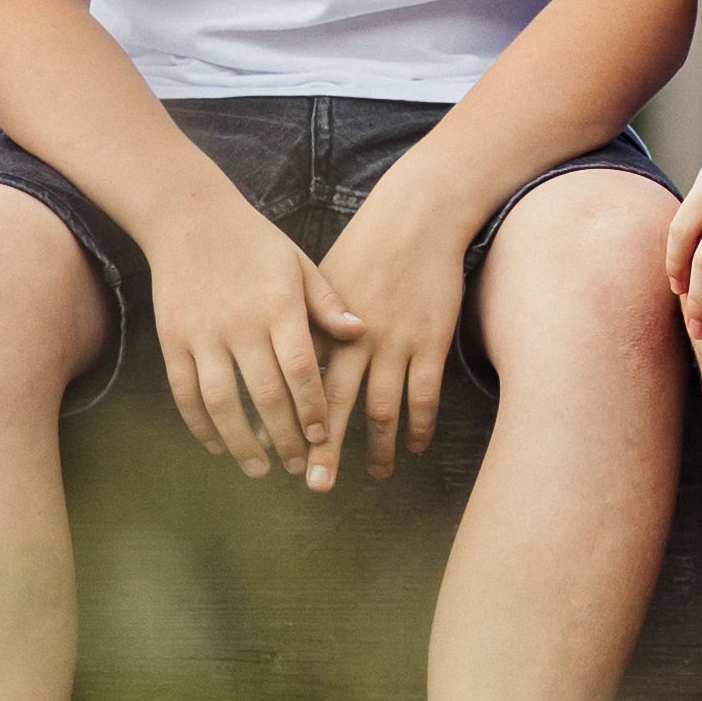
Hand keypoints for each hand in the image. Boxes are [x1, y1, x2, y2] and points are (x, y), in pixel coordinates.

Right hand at [145, 184, 358, 486]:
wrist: (189, 216)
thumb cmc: (255, 242)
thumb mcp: (299, 263)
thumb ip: (328, 303)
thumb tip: (362, 334)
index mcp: (278, 305)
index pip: (300, 367)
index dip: (311, 407)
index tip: (321, 436)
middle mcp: (240, 323)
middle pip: (264, 394)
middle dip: (284, 436)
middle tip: (298, 465)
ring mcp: (202, 334)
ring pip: (221, 401)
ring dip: (241, 441)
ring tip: (260, 467)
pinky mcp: (172, 340)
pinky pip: (185, 392)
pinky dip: (200, 425)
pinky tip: (217, 445)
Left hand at [314, 157, 483, 480]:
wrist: (420, 215)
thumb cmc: (368, 246)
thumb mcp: (324, 279)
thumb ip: (306, 325)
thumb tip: (282, 365)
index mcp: (323, 325)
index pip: (298, 383)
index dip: (283, 417)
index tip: (271, 450)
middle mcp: (355, 340)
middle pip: (335, 407)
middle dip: (325, 450)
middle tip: (316, 485)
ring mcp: (395, 343)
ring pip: (382, 409)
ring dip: (376, 448)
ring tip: (374, 475)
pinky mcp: (430, 342)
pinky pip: (424, 396)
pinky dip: (420, 426)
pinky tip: (417, 445)